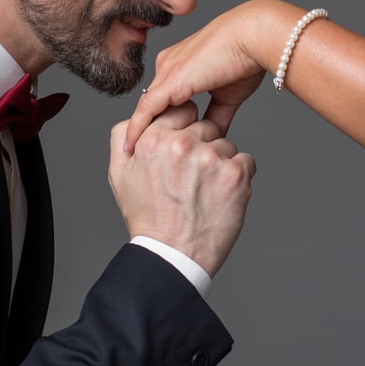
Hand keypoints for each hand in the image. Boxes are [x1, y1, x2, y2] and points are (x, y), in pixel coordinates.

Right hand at [109, 102, 254, 277]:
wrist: (172, 256)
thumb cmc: (147, 218)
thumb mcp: (119, 175)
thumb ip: (123, 137)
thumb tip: (137, 116)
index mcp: (153, 139)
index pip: (181, 109)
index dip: (184, 128)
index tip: (182, 150)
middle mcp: (182, 144)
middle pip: (206, 126)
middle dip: (202, 146)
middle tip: (191, 178)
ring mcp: (211, 158)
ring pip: (226, 144)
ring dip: (220, 163)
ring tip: (204, 191)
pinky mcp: (235, 175)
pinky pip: (246, 161)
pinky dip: (238, 177)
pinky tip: (220, 196)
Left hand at [124, 0, 298, 149]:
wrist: (253, 39)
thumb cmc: (247, 59)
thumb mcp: (228, 94)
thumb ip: (216, 116)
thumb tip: (213, 138)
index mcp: (180, 65)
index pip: (161, 98)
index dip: (157, 121)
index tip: (153, 144)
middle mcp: (168, 65)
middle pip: (151, 104)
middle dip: (144, 130)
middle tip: (134, 156)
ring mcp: (167, 71)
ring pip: (145, 108)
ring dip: (137, 133)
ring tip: (128, 156)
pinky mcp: (171, 82)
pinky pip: (146, 109)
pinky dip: (137, 129)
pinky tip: (130, 146)